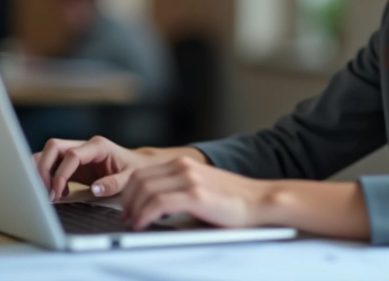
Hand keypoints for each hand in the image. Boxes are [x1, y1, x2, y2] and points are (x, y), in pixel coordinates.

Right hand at [32, 136, 160, 201]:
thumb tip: (96, 189)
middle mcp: (85, 146)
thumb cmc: (134, 169)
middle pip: (53, 147)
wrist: (138, 165)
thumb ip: (114, 184)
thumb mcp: (130, 178)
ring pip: (48, 153)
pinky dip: (48, 177)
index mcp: (99, 146)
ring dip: (43, 172)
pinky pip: (52, 165)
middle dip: (44, 169)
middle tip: (46, 192)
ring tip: (49, 193)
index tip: (57, 192)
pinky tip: (59, 192)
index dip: (61, 173)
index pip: (72, 155)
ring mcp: (77, 152)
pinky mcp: (72, 163)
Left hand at [120, 156, 274, 230]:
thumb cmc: (234, 200)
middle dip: (128, 200)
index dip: (129, 191)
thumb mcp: (202, 185)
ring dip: (134, 209)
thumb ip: (180, 188)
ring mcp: (190, 180)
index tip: (128, 207)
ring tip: (135, 223)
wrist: (260, 201)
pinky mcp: (196, 195)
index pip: (143, 172)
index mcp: (184, 164)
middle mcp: (184, 167)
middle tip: (128, 217)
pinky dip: (145, 215)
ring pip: (145, 190)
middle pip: (140, 179)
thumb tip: (156, 204)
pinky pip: (158, 203)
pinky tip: (144, 224)